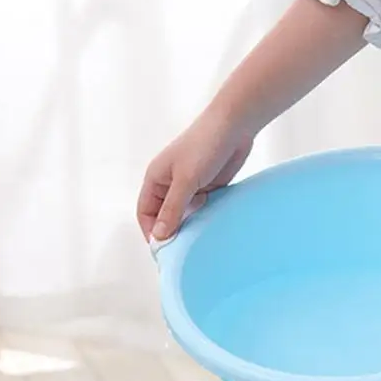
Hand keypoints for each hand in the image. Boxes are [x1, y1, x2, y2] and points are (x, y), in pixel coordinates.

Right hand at [137, 108, 252, 241]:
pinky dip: (205, 219)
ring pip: (185, 214)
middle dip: (172, 232)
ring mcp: (189, 186)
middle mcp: (169, 184)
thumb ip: (173, 209)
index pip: (146, 213)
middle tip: (182, 253)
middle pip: (165, 216)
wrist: (235, 126)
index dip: (152, 232)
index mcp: (156, 179)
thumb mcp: (186, 179)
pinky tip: (212, 229)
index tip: (164, 251)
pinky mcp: (207, 187)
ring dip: (190, 227)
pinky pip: (202, 209)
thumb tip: (160, 236)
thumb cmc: (204, 145)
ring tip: (197, 245)